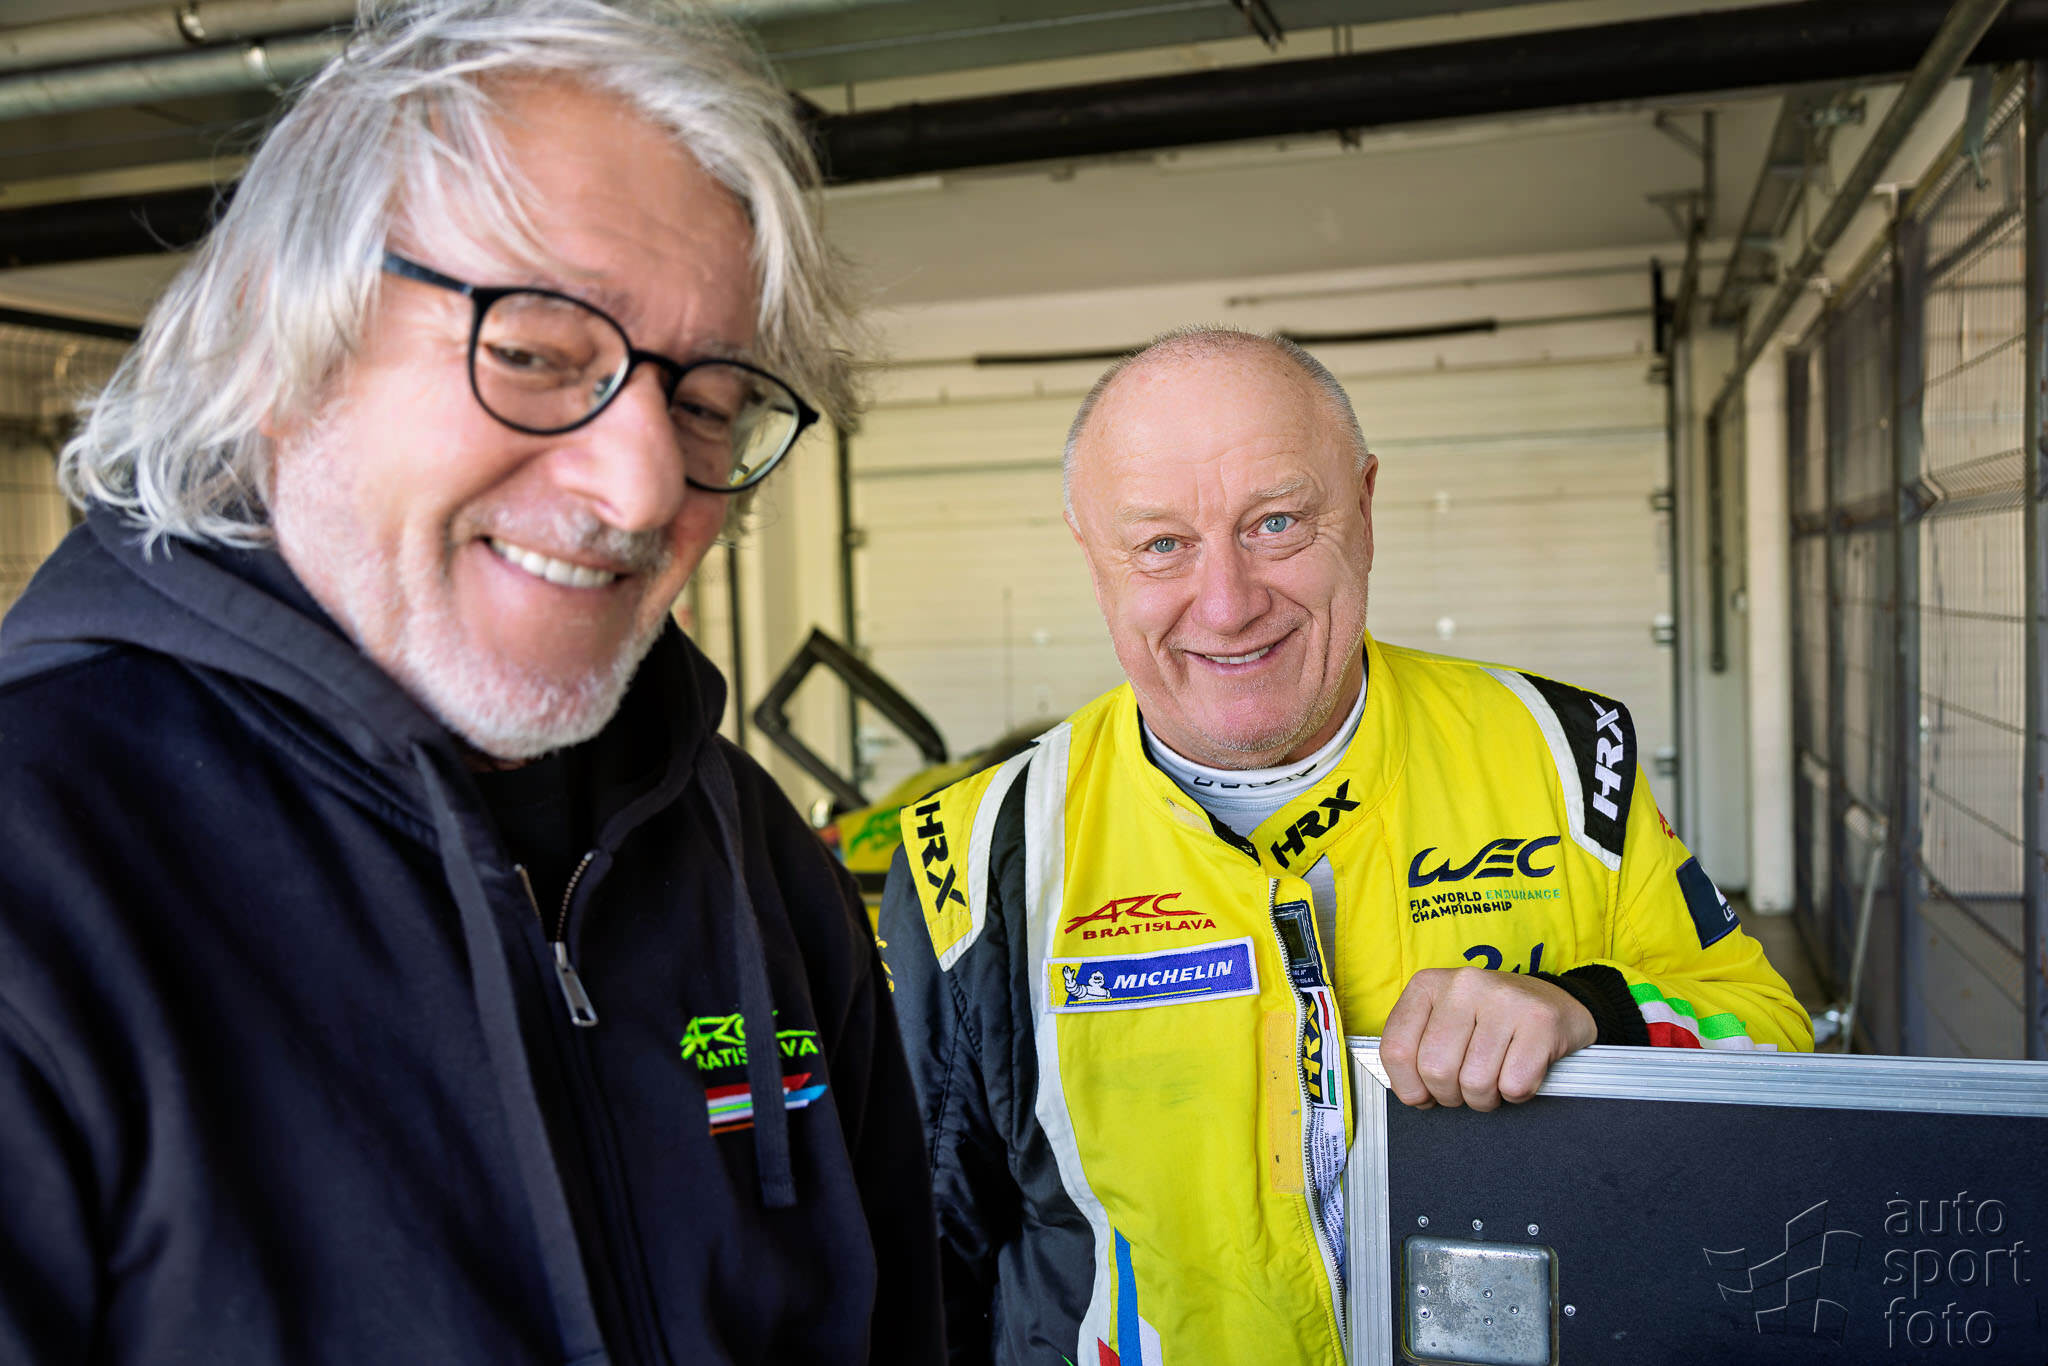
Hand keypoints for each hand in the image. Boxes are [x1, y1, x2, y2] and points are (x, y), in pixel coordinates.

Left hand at [1378, 969, 1596, 1111]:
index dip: (1408, 1086)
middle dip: (1449, 1095)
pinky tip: (1519, 1073)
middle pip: (1435, 1070)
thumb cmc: (1489, 1021)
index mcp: (1428, 984)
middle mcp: (1463, 985)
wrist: (1555, 1002)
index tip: (1423, 1094)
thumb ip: (1417, 1049)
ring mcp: (1503, 999)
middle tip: (1464, 1089)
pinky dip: (1515, 1094)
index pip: (1396, 1049)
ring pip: (1474, 1083)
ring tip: (1493, 1081)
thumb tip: (1413, 1095)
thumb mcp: (1443, 1020)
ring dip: (1484, 1098)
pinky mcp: (1540, 1021)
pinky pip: (1514, 1085)